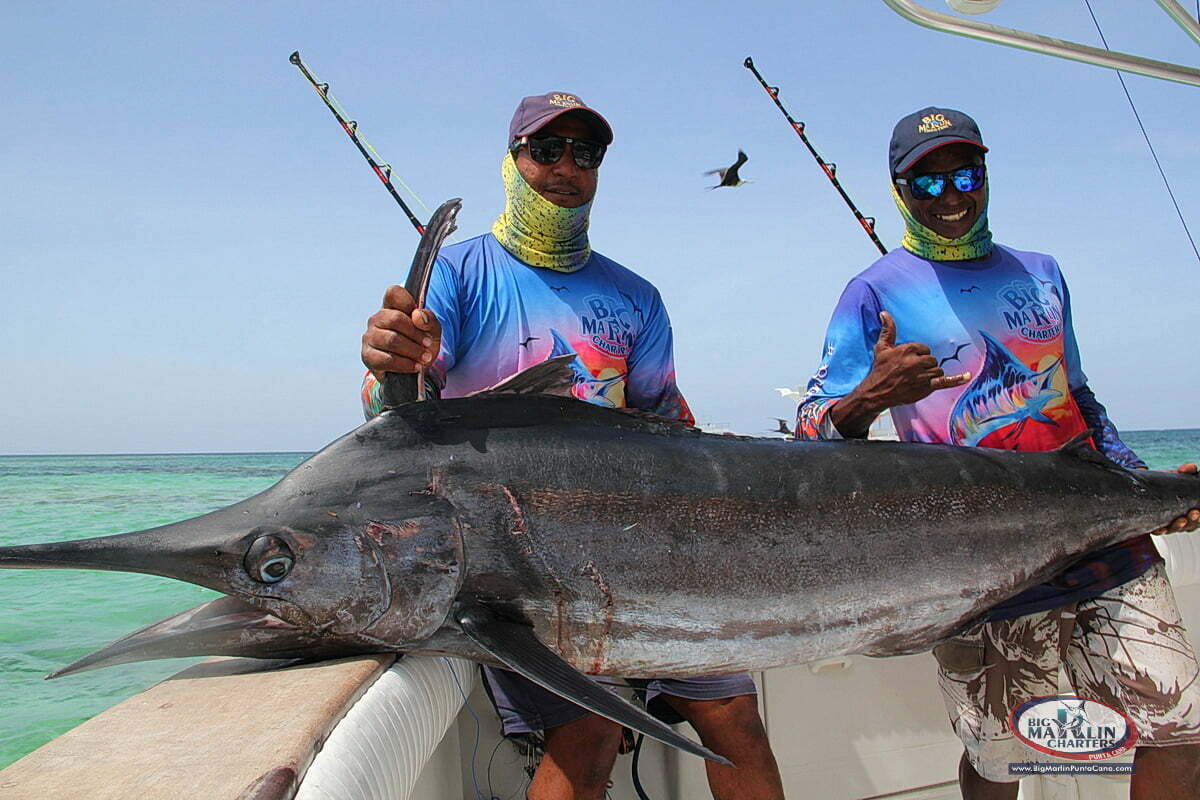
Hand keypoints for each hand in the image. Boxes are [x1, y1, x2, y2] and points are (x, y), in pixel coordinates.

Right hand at [361, 285, 441, 377]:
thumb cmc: (421, 344)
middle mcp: (377, 319)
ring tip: (424, 357)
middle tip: (428, 344)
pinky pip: (386, 359)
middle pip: (395, 318)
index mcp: (391, 307)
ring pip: (391, 340)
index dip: (407, 302)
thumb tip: (417, 316)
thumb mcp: (432, 331)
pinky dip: (404, 364)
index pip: (393, 293)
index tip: (419, 317)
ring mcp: (370, 337)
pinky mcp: (368, 356)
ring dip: (412, 350)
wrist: (416, 367)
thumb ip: (429, 320)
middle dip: (416, 334)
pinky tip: (414, 366)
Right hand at [831, 311, 970, 437]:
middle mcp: (916, 361)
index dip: (918, 355)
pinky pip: (945, 381)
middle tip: (911, 372)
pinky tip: (968, 376)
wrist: (877, 392)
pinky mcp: (926, 387)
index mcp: (908, 349)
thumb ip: (888, 329)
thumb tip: (885, 313)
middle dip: (924, 365)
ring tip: (916, 379)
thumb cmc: (880, 369)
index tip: (908, 362)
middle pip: (932, 359)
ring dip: (930, 374)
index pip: (924, 348)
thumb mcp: (882, 347)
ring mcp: (923, 375)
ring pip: (937, 370)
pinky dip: (957, 379)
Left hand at [1152, 463, 1199, 533]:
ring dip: (1179, 526)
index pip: (1199, 517)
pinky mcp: (1154, 524)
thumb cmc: (1164, 484)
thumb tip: (1191, 467)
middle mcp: (1180, 519)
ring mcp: (1168, 522)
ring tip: (1181, 520)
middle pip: (1191, 525)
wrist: (1144, 487)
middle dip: (1194, 520)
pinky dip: (1160, 530)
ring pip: (1176, 528)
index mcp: (1189, 509)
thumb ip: (1184, 471)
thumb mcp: (1175, 477)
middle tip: (1194, 513)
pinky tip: (1160, 528)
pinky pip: (1158, 530)